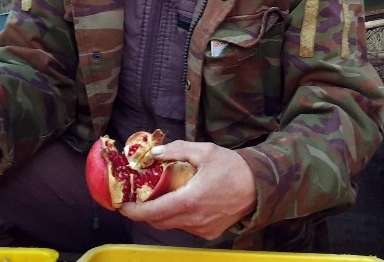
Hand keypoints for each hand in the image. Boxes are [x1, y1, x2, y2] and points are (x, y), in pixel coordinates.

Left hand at [120, 141, 256, 239]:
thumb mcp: (205, 151)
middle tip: (140, 197)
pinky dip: (179, 217)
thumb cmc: (233, 167)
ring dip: (163, 214)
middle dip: (145, 212)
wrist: (261, 186)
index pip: (151, 213)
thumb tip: (153, 154)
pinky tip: (185, 203)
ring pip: (172, 225)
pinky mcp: (210, 233)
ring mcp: (202, 229)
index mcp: (189, 201)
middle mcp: (193, 220)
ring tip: (163, 196)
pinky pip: (186, 227)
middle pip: (157, 222)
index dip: (132, 211)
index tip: (122, 204)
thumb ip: (177, 150)